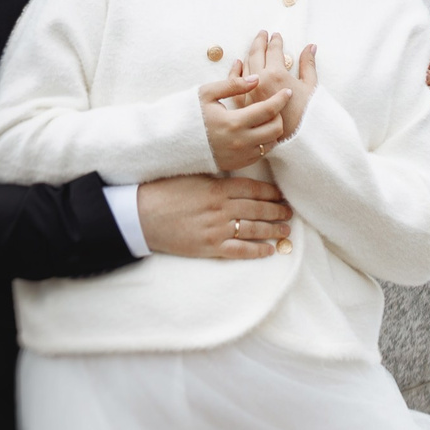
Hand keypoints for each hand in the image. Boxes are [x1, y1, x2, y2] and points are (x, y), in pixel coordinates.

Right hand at [136, 174, 292, 259]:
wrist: (141, 215)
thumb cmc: (163, 192)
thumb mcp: (191, 178)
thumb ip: (214, 179)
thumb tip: (233, 181)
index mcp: (216, 188)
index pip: (252, 189)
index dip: (270, 193)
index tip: (280, 195)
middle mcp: (221, 208)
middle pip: (257, 209)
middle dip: (276, 211)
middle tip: (289, 213)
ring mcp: (217, 229)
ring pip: (253, 229)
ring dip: (272, 230)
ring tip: (285, 230)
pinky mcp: (210, 247)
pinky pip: (239, 251)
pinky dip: (256, 251)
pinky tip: (269, 250)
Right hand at [198, 72, 290, 172]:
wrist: (174, 142)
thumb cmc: (189, 114)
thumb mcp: (207, 93)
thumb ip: (233, 85)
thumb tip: (256, 79)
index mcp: (233, 122)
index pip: (268, 110)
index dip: (280, 100)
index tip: (287, 92)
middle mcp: (240, 142)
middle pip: (276, 129)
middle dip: (280, 115)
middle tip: (275, 106)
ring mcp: (240, 156)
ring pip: (272, 143)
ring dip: (274, 129)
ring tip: (266, 118)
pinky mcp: (238, 164)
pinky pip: (261, 154)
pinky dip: (264, 142)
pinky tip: (256, 131)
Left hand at [241, 31, 315, 145]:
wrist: (297, 141)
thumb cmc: (307, 115)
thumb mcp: (311, 87)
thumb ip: (309, 65)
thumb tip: (311, 46)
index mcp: (277, 74)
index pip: (274, 50)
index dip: (275, 41)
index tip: (276, 35)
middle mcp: (260, 81)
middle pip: (256, 53)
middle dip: (260, 41)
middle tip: (262, 34)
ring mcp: (249, 92)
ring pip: (245, 65)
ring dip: (249, 53)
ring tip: (254, 46)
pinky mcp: (243, 104)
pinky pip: (235, 83)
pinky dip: (236, 70)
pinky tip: (239, 63)